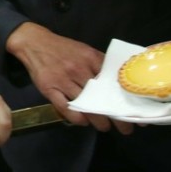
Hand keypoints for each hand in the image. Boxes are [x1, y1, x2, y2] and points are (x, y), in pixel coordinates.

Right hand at [6, 22, 131, 133]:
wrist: (34, 42)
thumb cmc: (63, 48)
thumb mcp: (85, 50)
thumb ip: (100, 64)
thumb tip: (120, 82)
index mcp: (90, 58)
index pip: (113, 82)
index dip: (126, 100)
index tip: (137, 114)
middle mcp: (78, 69)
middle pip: (101, 97)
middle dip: (116, 117)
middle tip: (125, 128)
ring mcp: (62, 80)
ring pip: (85, 105)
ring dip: (98, 121)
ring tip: (104, 127)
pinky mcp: (49, 88)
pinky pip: (65, 107)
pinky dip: (76, 118)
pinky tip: (83, 122)